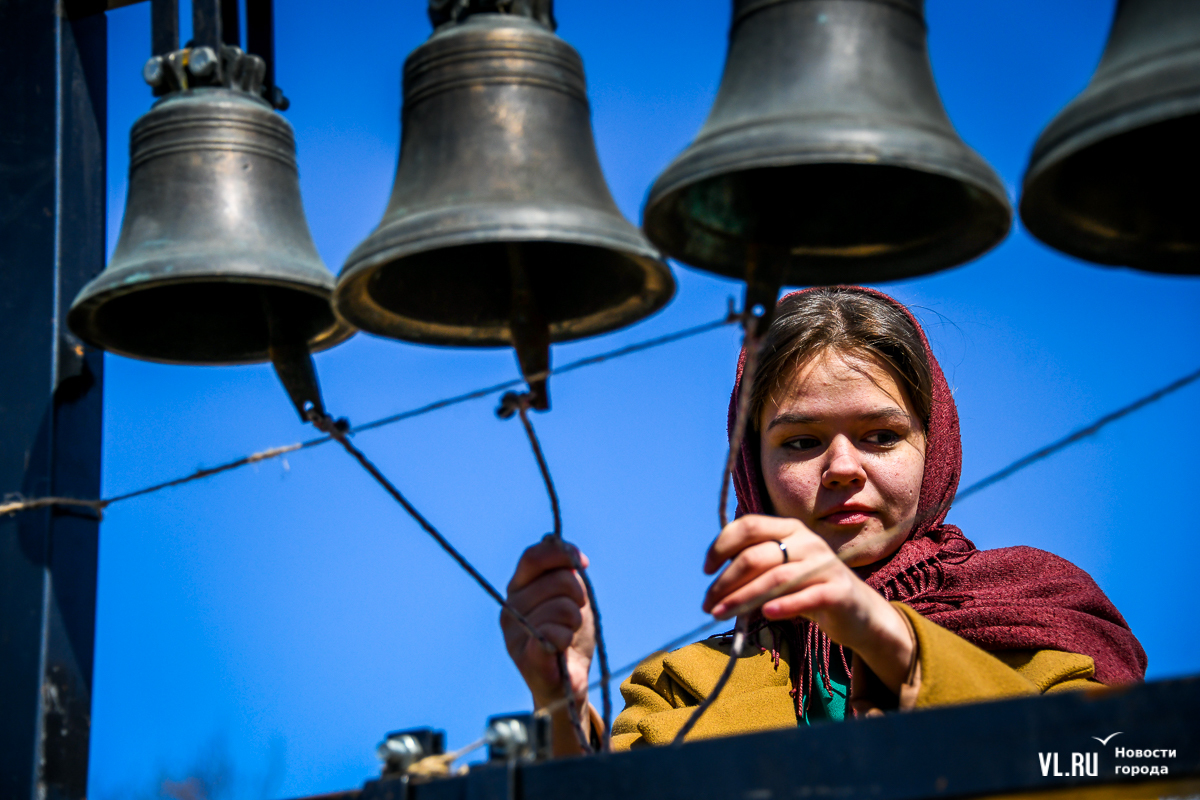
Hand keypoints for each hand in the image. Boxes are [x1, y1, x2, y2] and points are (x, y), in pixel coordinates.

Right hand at [501, 534, 594, 710]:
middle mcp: (510, 607)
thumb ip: (562, 567)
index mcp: (518, 588)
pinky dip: (567, 638)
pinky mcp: (524, 657)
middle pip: (560, 580)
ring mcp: (514, 633)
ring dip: (576, 622)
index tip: (584, 563)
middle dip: (579, 596)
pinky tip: (562, 647)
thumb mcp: (569, 594)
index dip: (562, 553)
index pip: (534, 556)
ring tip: (568, 634)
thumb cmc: (568, 633)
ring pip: (564, 608)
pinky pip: (555, 634)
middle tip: (575, 615)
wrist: (568, 680)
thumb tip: (553, 540)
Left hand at [701, 514, 913, 692]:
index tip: (706, 570)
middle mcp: (807, 541)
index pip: (748, 526)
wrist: (859, 612)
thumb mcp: (783, 570)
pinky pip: (806, 596)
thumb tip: (714, 582)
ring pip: (775, 578)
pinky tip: (766, 615)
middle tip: (707, 604)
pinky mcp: (837, 591)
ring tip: (721, 614)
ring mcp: (824, 565)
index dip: (721, 546)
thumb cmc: (809, 588)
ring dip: (742, 598)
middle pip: (755, 556)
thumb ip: (755, 567)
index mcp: (790, 528)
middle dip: (725, 581)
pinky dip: (784, 605)